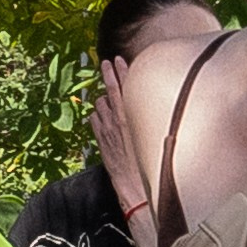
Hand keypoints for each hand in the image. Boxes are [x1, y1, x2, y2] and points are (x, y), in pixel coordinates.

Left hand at [92, 58, 143, 215]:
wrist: (136, 187)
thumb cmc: (150, 166)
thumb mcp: (152, 138)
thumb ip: (147, 120)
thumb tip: (151, 107)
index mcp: (131, 118)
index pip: (123, 87)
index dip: (120, 71)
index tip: (117, 60)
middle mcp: (117, 120)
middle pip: (109, 89)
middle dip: (107, 74)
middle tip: (105, 63)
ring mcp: (106, 130)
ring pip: (100, 105)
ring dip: (104, 100)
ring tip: (109, 99)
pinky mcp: (100, 141)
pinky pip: (94, 120)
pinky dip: (98, 116)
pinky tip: (102, 118)